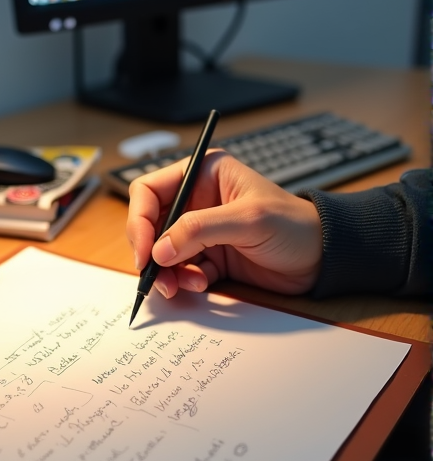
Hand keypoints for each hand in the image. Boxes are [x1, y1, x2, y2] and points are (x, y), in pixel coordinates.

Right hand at [126, 150, 322, 296]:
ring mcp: (200, 231)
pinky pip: (180, 270)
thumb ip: (200, 230)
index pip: (149, 191)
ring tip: (180, 285)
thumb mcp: (248, 220)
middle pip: (150, 225)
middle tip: (154, 274)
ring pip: (162, 252)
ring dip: (166, 272)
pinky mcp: (208, 257)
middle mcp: (196, 200)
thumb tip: (159, 250)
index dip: (140, 220)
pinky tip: (201, 284)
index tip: (144, 249)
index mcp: (202, 175)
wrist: (321, 259)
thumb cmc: (294, 226)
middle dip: (150, 252)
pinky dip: (184, 281)